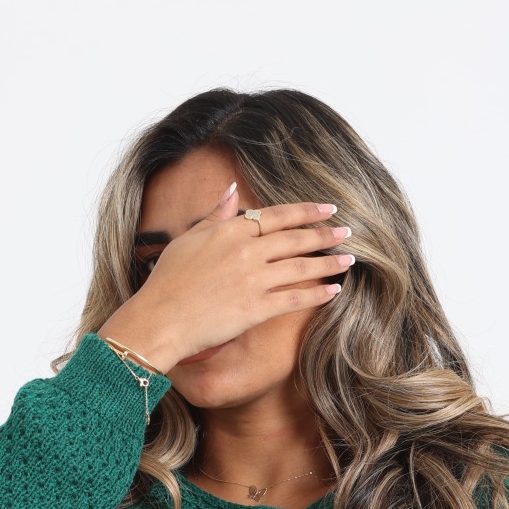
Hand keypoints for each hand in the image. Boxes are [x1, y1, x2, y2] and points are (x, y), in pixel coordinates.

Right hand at [100, 180, 354, 370]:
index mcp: (230, 231)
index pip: (277, 216)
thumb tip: (231, 190)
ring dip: (328, 262)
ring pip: (300, 267)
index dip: (306, 212)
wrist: (160, 318)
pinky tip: (333, 291)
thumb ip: (215, 215)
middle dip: (324, 234)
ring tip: (348, 259)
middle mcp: (246, 251)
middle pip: (295, 239)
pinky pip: (294, 298)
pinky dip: (317, 294)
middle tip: (347, 232)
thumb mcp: (188, 239)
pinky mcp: (256, 308)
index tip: (327, 209)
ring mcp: (253, 280)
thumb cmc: (168, 281)